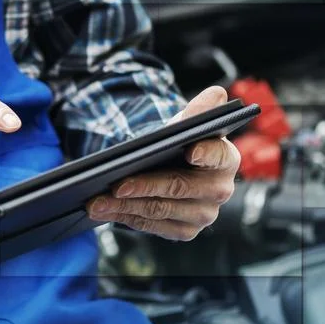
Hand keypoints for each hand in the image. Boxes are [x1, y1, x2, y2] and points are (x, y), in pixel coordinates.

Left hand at [87, 86, 239, 240]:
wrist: (173, 167)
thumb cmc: (181, 142)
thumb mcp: (186, 123)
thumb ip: (201, 108)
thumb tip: (216, 93)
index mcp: (227, 159)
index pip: (218, 155)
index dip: (206, 154)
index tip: (189, 151)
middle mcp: (221, 190)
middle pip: (179, 188)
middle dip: (144, 186)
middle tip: (115, 185)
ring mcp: (205, 214)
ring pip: (160, 210)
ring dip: (125, 206)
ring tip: (97, 201)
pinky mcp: (187, 230)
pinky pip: (154, 226)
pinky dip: (127, 218)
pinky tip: (106, 211)